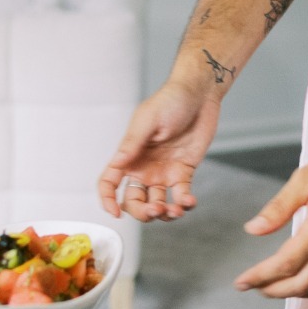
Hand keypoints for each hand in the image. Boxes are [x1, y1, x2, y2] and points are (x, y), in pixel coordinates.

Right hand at [98, 77, 220, 221]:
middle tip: (156, 209)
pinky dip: (185, 204)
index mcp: (129, 156)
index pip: (109, 182)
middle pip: (134, 201)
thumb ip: (132, 144)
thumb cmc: (171, 100)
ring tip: (175, 210)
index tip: (115, 213)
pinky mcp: (183, 172)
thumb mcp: (148, 119)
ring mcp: (163, 172)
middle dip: (142, 212)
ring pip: (157, 204)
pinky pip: (181, 196)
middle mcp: (144, 168)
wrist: (200, 95)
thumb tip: (116, 163)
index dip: (107, 199)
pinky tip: (189, 202)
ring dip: (164, 213)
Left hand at [233, 132, 307, 298]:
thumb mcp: (306, 178)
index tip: (241, 282)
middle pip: (301, 285)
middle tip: (254, 288)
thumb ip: (279, 207)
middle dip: (273, 291)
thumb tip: (253, 229)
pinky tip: (306, 281)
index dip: (260, 277)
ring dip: (295, 293)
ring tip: (276, 287)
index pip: (284, 264)